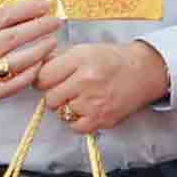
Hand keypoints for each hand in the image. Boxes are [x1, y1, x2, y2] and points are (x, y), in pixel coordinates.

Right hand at [0, 0, 64, 108]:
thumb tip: (31, 10)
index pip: (4, 16)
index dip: (28, 9)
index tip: (45, 5)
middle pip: (14, 37)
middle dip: (40, 27)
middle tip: (57, 21)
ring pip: (20, 60)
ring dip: (41, 49)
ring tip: (53, 41)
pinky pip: (18, 81)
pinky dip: (33, 71)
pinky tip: (42, 61)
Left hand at [31, 36, 174, 134]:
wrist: (143, 72)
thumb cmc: (112, 60)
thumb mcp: (84, 49)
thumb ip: (58, 59)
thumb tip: (34, 68)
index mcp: (80, 59)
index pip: (43, 77)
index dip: (43, 79)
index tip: (49, 79)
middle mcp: (86, 81)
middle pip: (50, 97)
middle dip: (54, 94)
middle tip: (66, 89)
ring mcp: (94, 102)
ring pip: (61, 112)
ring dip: (65, 106)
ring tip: (80, 97)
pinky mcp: (102, 119)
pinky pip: (75, 126)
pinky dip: (76, 120)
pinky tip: (85, 109)